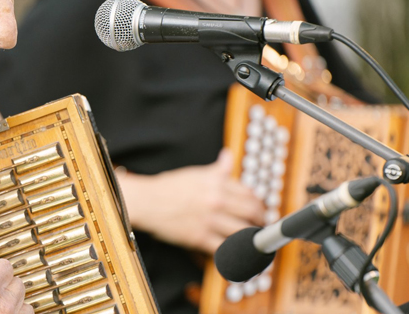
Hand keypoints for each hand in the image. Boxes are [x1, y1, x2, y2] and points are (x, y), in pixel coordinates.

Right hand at [118, 150, 264, 253]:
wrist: (147, 201)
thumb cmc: (169, 187)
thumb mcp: (195, 173)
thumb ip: (217, 168)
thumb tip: (228, 156)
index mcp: (217, 183)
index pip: (249, 193)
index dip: (258, 202)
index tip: (259, 208)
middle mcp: (216, 200)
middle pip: (252, 212)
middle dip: (261, 220)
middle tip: (261, 224)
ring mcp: (209, 220)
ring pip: (243, 232)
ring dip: (253, 238)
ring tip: (254, 240)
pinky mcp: (200, 237)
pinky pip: (225, 248)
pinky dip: (235, 252)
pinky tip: (238, 252)